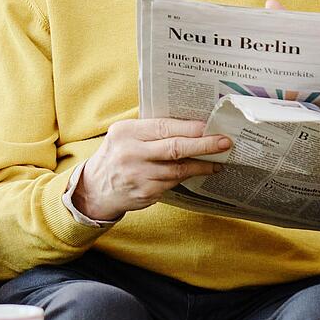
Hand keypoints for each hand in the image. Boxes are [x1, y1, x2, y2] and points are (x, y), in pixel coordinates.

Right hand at [73, 117, 232, 221]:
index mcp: (126, 132)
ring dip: (201, 165)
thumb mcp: (125, 135)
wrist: (96, 188)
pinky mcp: (145, 194)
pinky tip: (199, 172)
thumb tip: (191, 125)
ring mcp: (138, 176)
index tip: (210, 126)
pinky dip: (188, 177)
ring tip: (217, 161)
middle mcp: (131, 154)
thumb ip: (151, 129)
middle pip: (175, 148)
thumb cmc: (117, 155)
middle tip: (224, 142)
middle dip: (204, 145)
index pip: (164, 127)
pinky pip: (173, 183)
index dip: (190, 128)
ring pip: (178, 170)